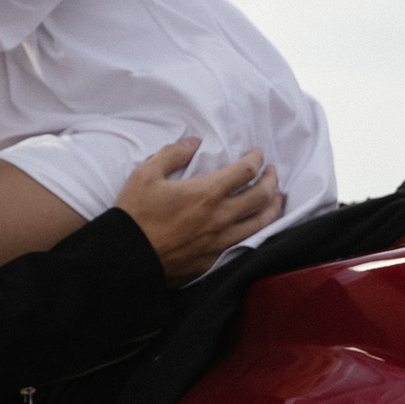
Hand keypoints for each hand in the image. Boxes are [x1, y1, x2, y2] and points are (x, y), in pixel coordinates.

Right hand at [114, 138, 283, 281]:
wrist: (127, 258)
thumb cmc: (134, 215)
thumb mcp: (146, 175)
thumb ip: (172, 153)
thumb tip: (193, 142)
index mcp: (206, 193)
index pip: (246, 171)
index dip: (256, 158)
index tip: (257, 153)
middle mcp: (220, 218)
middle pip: (261, 196)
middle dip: (272, 180)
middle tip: (272, 172)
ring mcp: (220, 242)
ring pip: (261, 224)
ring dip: (273, 207)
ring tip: (278, 198)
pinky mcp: (214, 260)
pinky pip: (245, 244)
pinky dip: (258, 231)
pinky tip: (258, 226)